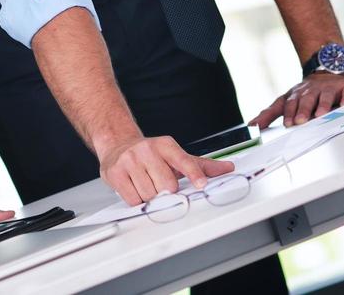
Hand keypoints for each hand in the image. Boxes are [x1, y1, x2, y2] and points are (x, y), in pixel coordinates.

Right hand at [95, 132, 233, 205]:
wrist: (118, 144)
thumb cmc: (151, 154)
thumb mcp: (175, 156)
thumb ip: (201, 165)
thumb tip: (227, 168)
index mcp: (166, 145)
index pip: (183, 160)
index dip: (194, 173)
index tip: (201, 184)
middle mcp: (147, 150)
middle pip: (167, 186)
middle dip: (165, 191)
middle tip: (159, 184)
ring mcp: (130, 160)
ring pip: (149, 195)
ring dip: (150, 196)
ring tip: (145, 183)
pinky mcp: (115, 172)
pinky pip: (133, 199)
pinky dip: (136, 199)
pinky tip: (134, 187)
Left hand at [251, 71, 343, 127]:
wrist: (331, 69)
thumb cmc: (308, 92)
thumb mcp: (287, 100)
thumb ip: (269, 113)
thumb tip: (252, 126)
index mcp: (296, 94)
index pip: (288, 103)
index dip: (287, 113)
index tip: (286, 124)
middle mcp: (311, 90)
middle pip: (305, 100)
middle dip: (302, 110)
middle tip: (300, 121)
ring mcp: (329, 88)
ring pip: (324, 96)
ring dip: (322, 106)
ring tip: (320, 115)